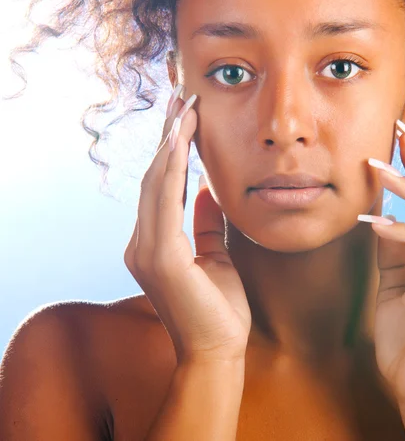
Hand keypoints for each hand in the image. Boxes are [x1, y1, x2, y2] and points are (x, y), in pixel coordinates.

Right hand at [123, 86, 250, 365]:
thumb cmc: (220, 308)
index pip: (162, 185)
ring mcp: (145, 250)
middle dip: (168, 134)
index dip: (172, 149)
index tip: (185, 115)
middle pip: (155, 176)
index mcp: (155, 243)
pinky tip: (181, 140)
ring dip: (170, 141)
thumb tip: (206, 191)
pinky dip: (172, 169)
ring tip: (183, 104)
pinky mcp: (158, 257)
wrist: (219, 351)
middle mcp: (142, 243)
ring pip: (156, 182)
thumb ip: (207, 224)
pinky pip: (164, 202)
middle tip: (181, 94)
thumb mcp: (216, 256)